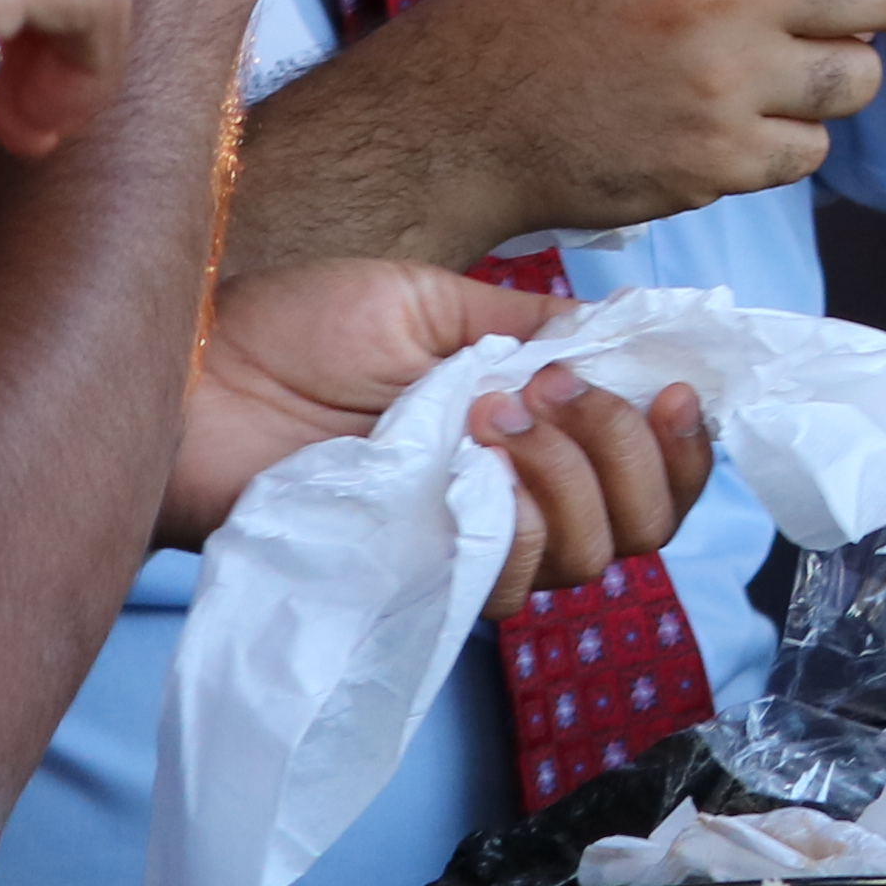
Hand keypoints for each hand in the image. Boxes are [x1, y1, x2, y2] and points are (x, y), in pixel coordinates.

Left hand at [173, 259, 714, 607]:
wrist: (201, 373)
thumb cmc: (297, 329)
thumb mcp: (429, 302)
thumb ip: (528, 324)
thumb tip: (628, 332)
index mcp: (527, 429)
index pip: (650, 475)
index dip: (684, 448)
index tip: (674, 390)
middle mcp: (512, 498)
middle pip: (639, 526)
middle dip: (626, 451)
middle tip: (554, 392)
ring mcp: (466, 546)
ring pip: (586, 556)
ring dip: (565, 473)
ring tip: (493, 410)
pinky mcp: (416, 583)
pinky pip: (509, 583)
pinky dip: (514, 519)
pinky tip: (468, 461)